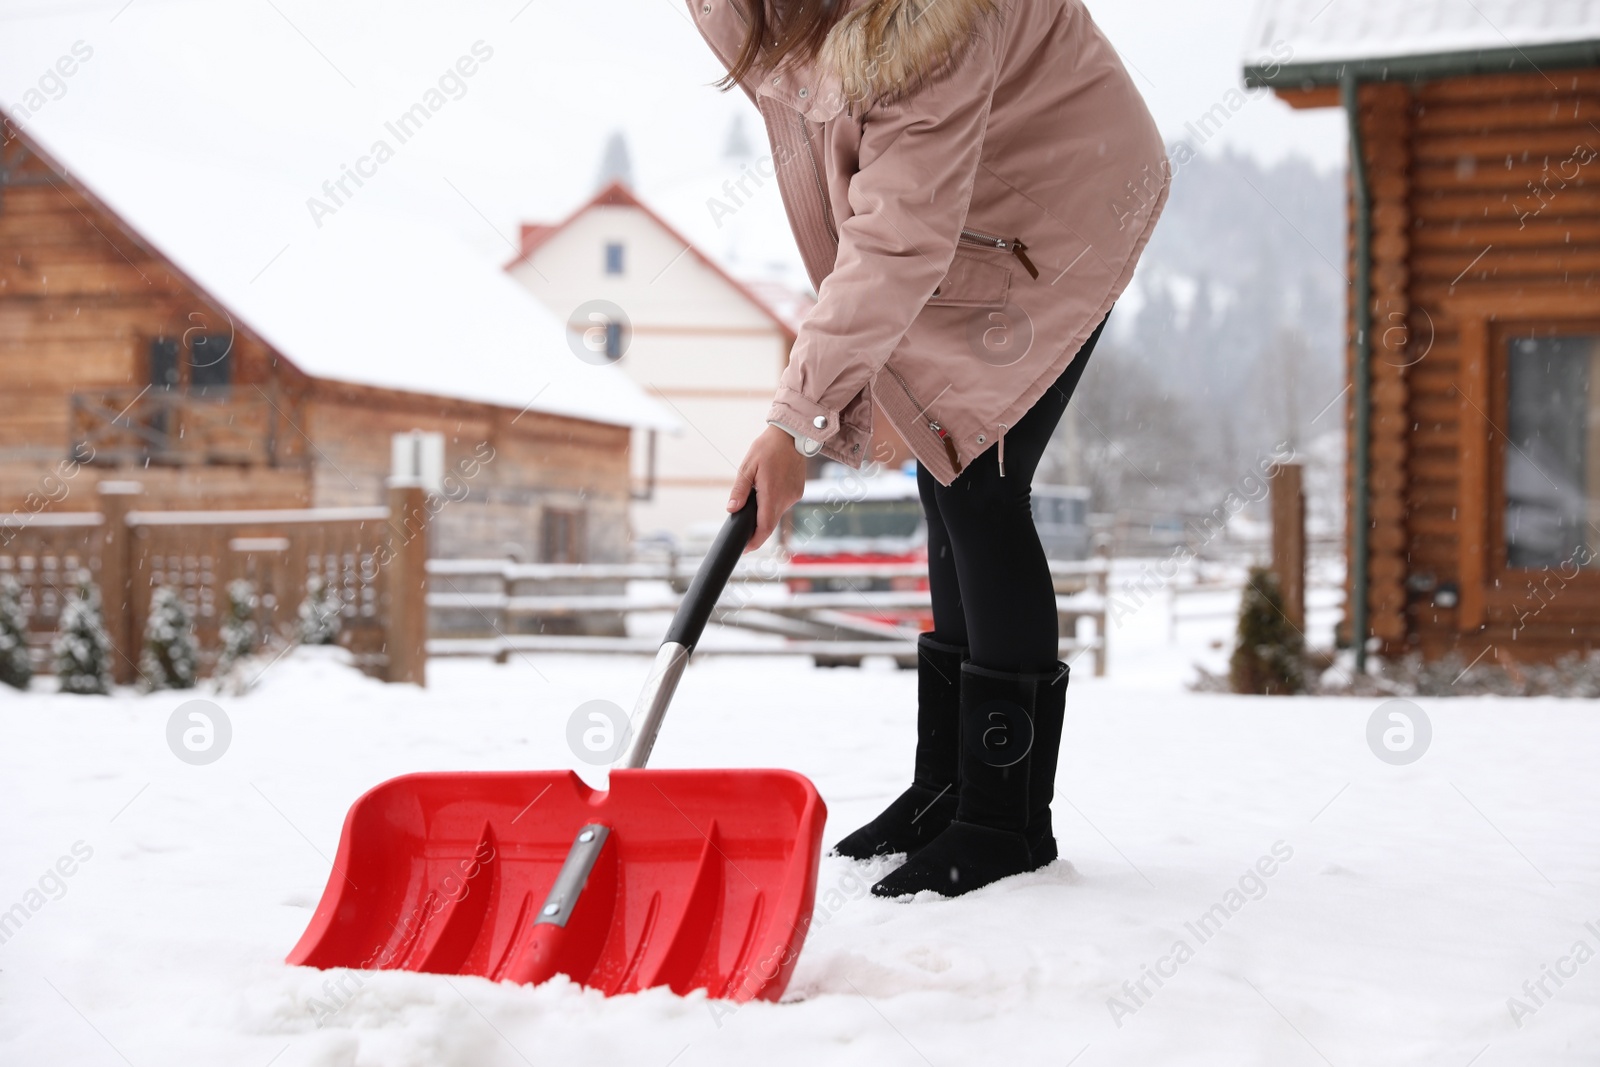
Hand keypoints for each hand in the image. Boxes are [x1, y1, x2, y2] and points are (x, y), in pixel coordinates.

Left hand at [728, 425, 808, 551]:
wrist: (792, 435)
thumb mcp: (747, 467)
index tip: (745, 548)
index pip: (764, 527)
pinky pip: (783, 504)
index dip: (755, 541)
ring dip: (765, 512)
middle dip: (757, 528)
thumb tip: (731, 509)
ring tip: (757, 494)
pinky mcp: (798, 492)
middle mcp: (786, 499)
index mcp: (772, 494)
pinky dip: (774, 502)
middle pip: (770, 523)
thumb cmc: (767, 448)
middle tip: (744, 526)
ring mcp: (794, 496)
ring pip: (776, 513)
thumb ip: (740, 490)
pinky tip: (769, 488)